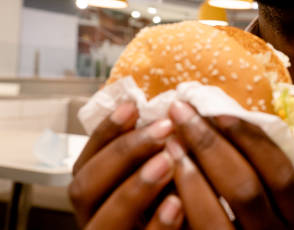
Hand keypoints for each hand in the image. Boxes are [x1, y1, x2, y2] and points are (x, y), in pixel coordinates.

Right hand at [69, 102, 183, 228]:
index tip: (132, 105)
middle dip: (121, 154)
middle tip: (163, 130)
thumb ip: (156, 152)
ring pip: (103, 222)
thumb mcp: (163, 176)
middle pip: (84, 188)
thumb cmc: (179, 205)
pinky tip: (178, 203)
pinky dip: (158, 225)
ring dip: (134, 188)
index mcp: (97, 197)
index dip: (104, 133)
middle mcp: (95, 220)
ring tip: (167, 161)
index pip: (85, 162)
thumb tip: (172, 110)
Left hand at [167, 100, 293, 229]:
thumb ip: (256, 171)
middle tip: (181, 113)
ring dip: (189, 173)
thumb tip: (221, 117)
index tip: (219, 111)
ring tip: (168, 141)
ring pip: (216, 216)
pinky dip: (178, 203)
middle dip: (211, 145)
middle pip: (246, 188)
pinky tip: (163, 179)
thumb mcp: (269, 204)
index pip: (281, 172)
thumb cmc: (252, 227)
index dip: (252, 139)